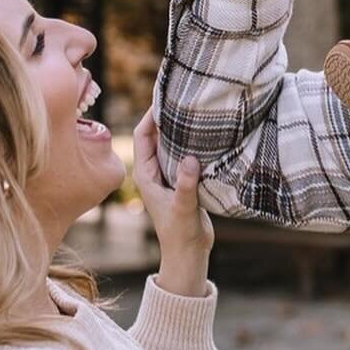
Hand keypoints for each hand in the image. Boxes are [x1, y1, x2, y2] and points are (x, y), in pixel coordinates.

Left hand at [134, 111, 212, 296]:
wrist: (189, 252)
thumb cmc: (181, 233)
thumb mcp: (184, 209)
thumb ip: (186, 185)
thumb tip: (191, 159)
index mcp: (146, 175)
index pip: (142, 137)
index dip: (150, 116)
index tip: (163, 99)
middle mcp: (154, 172)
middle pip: (155, 136)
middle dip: (166, 117)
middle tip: (182, 97)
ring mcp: (168, 175)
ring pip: (171, 144)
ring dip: (180, 129)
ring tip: (195, 110)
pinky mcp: (183, 180)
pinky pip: (184, 154)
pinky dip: (192, 142)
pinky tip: (206, 133)